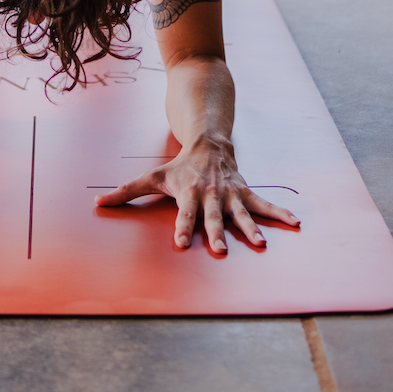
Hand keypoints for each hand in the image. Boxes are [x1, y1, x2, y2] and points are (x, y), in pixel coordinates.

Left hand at [94, 134, 298, 253]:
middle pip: (213, 217)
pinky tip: (295, 222)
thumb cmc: (178, 166)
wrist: (208, 141)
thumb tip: (97, 204)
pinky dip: (279, 212)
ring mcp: (230, 193)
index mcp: (188, 194)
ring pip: (241, 213)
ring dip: (251, 228)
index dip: (182, 227)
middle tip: (221, 250)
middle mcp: (210, 195)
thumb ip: (125, 192)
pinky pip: (264, 204)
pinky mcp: (245, 191)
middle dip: (217, 232)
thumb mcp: (151, 176)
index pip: (183, 214)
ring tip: (261, 244)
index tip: (181, 243)